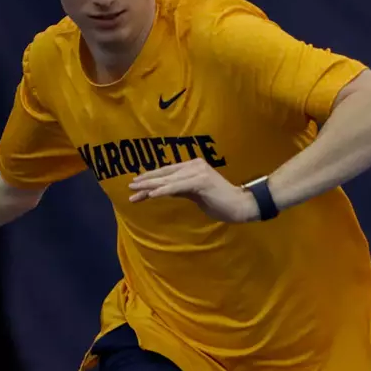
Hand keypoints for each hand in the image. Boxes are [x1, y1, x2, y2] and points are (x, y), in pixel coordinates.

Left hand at [127, 159, 260, 222]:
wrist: (241, 204)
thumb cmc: (220, 201)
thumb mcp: (195, 194)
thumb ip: (180, 189)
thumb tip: (163, 190)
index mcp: (192, 166)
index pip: (167, 172)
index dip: (151, 178)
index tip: (136, 185)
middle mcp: (194, 165)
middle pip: (164, 174)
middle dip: (146, 181)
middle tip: (130, 187)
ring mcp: (197, 172)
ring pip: (168, 180)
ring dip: (150, 186)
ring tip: (135, 191)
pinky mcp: (200, 181)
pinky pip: (177, 187)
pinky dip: (163, 191)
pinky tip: (151, 195)